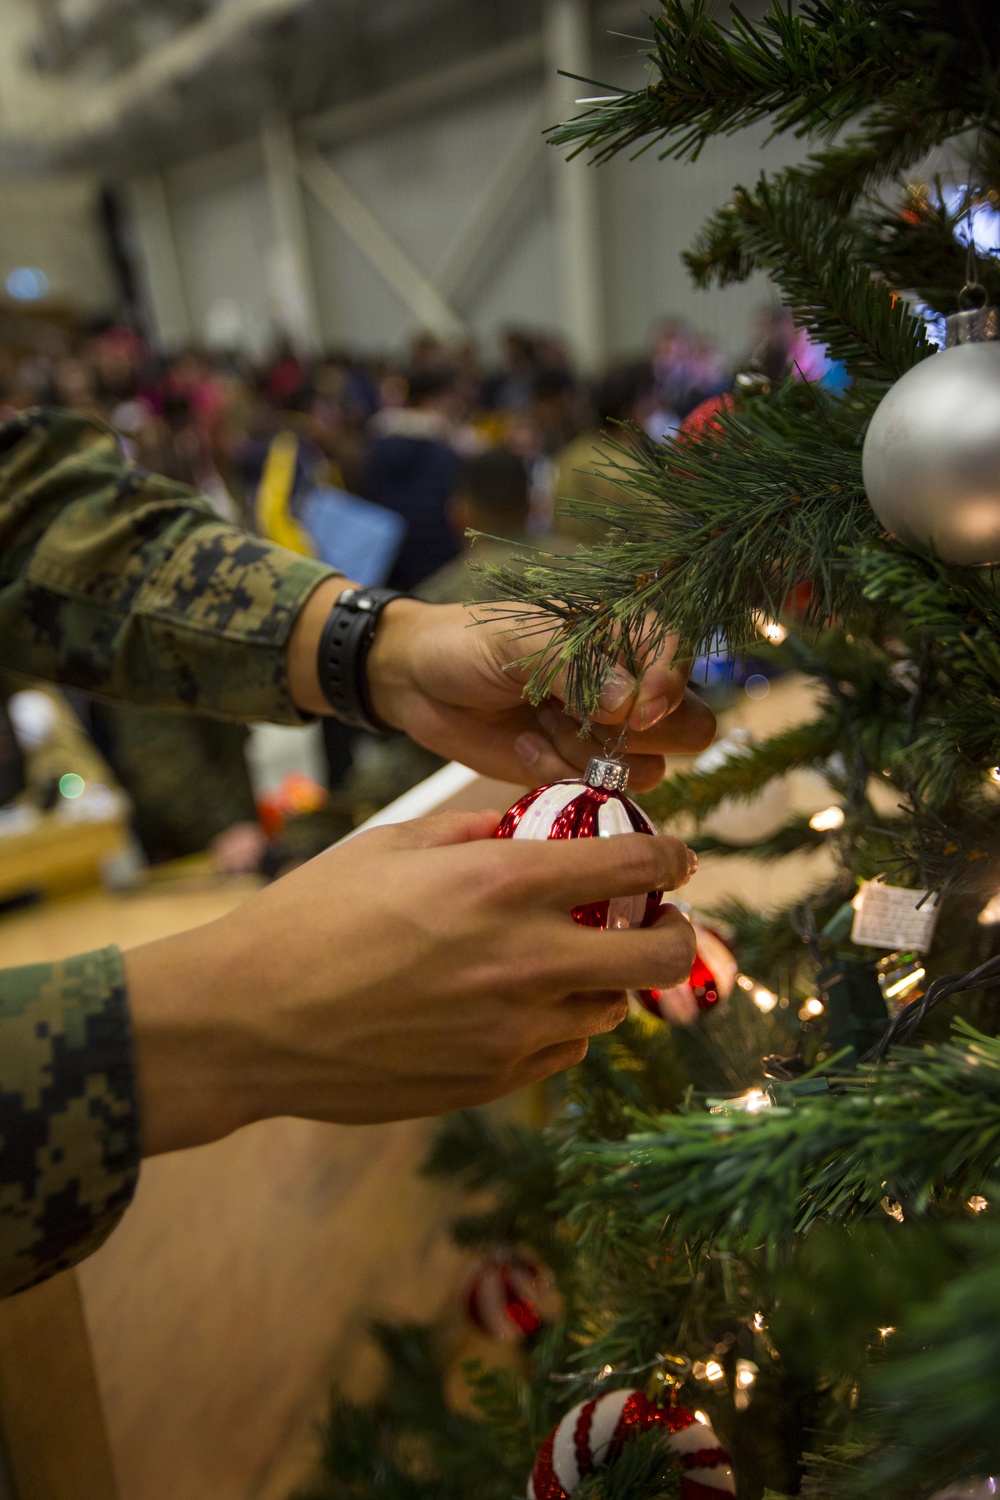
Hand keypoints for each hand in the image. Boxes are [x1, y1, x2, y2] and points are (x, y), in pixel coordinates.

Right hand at [124, 810, 696, 1153]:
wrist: (247, 1021)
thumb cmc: (308, 918)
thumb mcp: (390, 847)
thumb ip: (473, 832)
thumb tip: (529, 825)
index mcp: (501, 885)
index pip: (632, 864)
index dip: (670, 855)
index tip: (676, 857)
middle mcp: (524, 961)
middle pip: (657, 953)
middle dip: (677, 931)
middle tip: (661, 920)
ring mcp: (512, 1032)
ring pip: (610, 1011)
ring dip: (608, 981)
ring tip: (574, 962)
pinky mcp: (489, 1081)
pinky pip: (560, 1052)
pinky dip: (560, 1027)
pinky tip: (521, 1007)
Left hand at [286, 579, 715, 790]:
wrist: (415, 680)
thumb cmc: (469, 641)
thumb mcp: (520, 641)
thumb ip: (581, 671)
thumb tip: (633, 707)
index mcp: (624, 636)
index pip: (684, 661)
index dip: (669, 687)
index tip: (636, 709)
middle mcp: (629, 686)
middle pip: (690, 726)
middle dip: (639, 735)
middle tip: (590, 724)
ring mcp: (606, 734)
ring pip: (648, 768)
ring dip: (591, 755)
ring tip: (538, 723)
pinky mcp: (577, 770)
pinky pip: (601, 791)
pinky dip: (561, 773)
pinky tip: (522, 742)